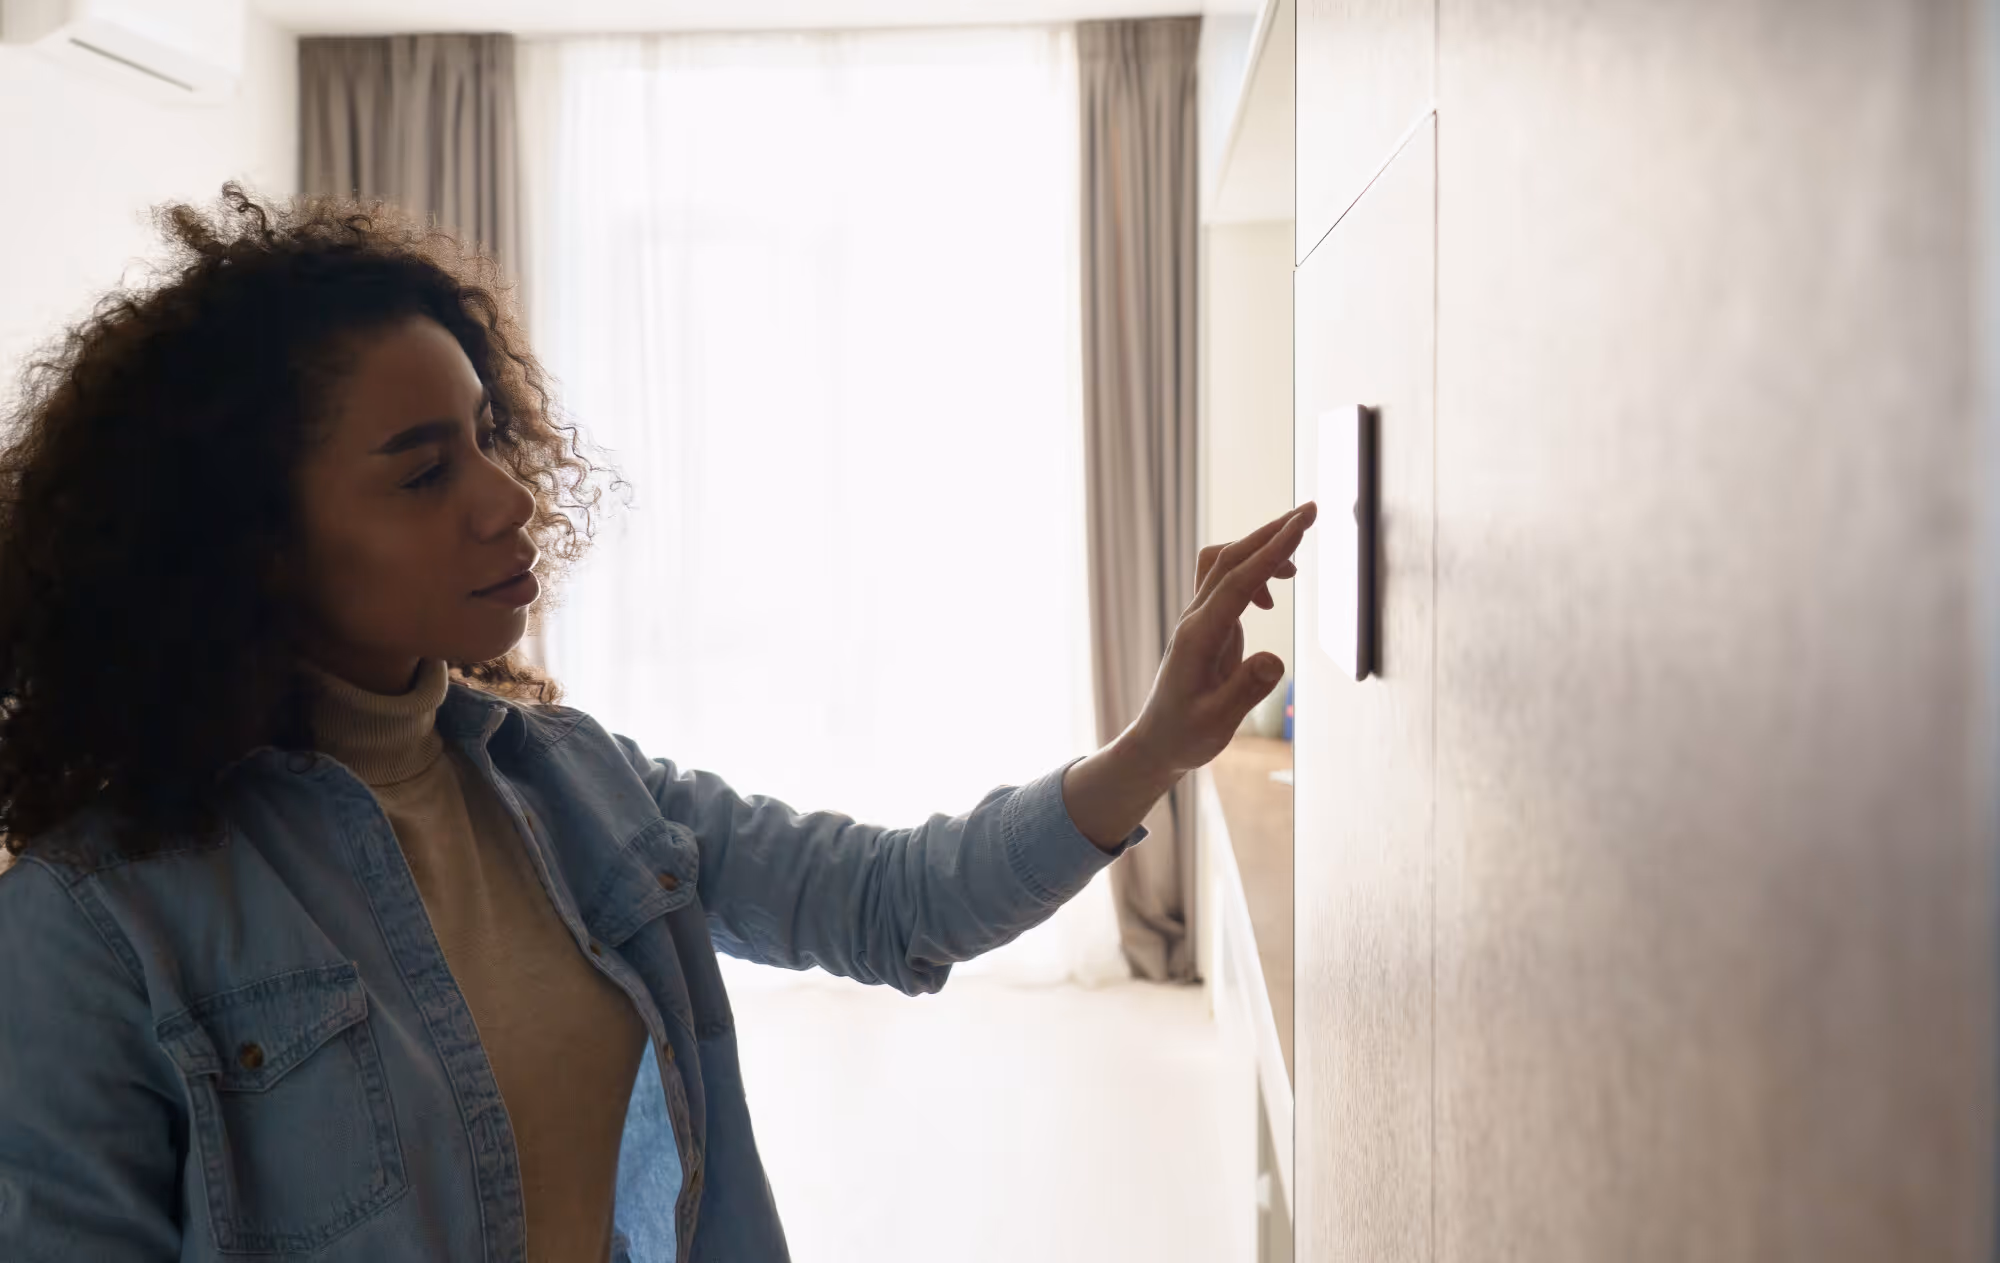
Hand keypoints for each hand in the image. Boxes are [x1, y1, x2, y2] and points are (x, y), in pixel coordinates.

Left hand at [1124, 502, 1315, 776]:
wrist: (1157, 742)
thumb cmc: (1185, 736)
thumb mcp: (1217, 723)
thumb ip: (1245, 691)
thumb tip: (1275, 660)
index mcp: (1199, 637)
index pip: (1238, 581)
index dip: (1271, 551)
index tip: (1300, 525)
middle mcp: (1196, 619)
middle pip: (1230, 558)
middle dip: (1270, 532)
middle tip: (1310, 512)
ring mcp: (1198, 619)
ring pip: (1225, 564)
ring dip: (1260, 548)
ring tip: (1298, 551)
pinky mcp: (1205, 625)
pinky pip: (1227, 583)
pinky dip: (1254, 573)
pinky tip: (1272, 598)